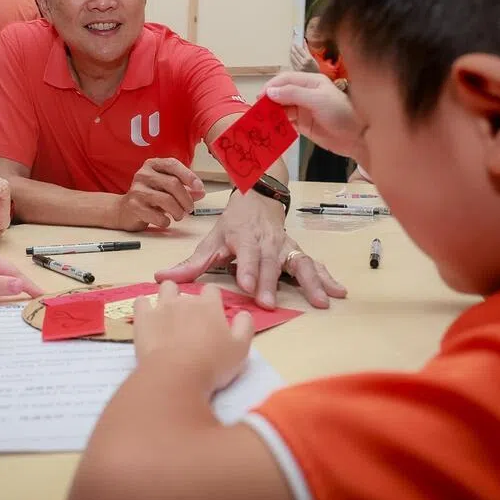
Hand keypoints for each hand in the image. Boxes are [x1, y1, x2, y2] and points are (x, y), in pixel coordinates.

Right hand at [113, 158, 205, 230]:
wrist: (123, 210)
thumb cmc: (148, 197)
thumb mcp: (166, 189)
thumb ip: (184, 188)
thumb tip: (201, 192)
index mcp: (152, 165)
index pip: (173, 164)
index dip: (189, 176)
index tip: (199, 187)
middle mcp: (143, 174)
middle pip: (172, 183)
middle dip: (186, 198)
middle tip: (190, 208)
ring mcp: (137, 190)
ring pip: (166, 199)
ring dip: (178, 211)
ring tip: (179, 216)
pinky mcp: (133, 206)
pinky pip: (157, 215)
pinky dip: (166, 221)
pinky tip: (165, 221)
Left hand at [134, 282, 252, 392]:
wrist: (176, 375)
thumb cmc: (213, 364)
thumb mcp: (241, 349)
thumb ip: (245, 327)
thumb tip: (243, 314)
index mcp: (209, 306)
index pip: (212, 290)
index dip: (212, 300)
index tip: (212, 314)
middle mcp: (185, 301)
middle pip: (187, 290)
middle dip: (188, 301)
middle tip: (190, 323)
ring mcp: (162, 307)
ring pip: (165, 288)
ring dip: (167, 296)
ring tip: (168, 314)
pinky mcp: (143, 318)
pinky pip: (141, 302)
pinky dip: (144, 306)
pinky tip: (147, 317)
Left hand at [155, 191, 346, 308]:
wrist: (259, 197)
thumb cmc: (233, 224)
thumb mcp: (211, 240)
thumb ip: (190, 264)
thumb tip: (162, 278)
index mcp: (243, 238)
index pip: (246, 254)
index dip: (247, 269)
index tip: (246, 285)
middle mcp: (267, 242)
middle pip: (271, 263)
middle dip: (271, 282)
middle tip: (269, 303)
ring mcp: (286, 246)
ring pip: (299, 263)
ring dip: (310, 282)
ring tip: (321, 301)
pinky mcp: (297, 251)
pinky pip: (313, 264)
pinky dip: (327, 277)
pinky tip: (338, 292)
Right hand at [262, 72, 363, 159]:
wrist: (358, 138)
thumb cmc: (341, 114)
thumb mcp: (318, 100)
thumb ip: (294, 94)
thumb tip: (269, 92)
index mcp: (310, 82)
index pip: (284, 79)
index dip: (271, 86)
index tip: (260, 98)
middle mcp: (305, 94)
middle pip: (280, 94)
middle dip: (269, 101)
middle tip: (257, 112)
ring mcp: (304, 110)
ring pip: (281, 108)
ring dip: (271, 114)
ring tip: (261, 122)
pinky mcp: (304, 125)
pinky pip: (286, 122)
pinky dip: (277, 125)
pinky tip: (271, 130)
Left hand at [289, 40, 318, 72]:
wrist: (315, 76)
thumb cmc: (314, 66)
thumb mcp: (312, 58)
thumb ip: (307, 51)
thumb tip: (303, 43)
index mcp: (309, 58)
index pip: (301, 50)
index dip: (297, 46)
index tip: (295, 43)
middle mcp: (304, 62)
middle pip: (296, 53)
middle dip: (293, 49)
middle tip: (291, 46)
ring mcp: (300, 67)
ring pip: (293, 58)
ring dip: (291, 53)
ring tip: (291, 50)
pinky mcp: (297, 70)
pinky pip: (292, 63)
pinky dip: (292, 59)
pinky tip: (291, 56)